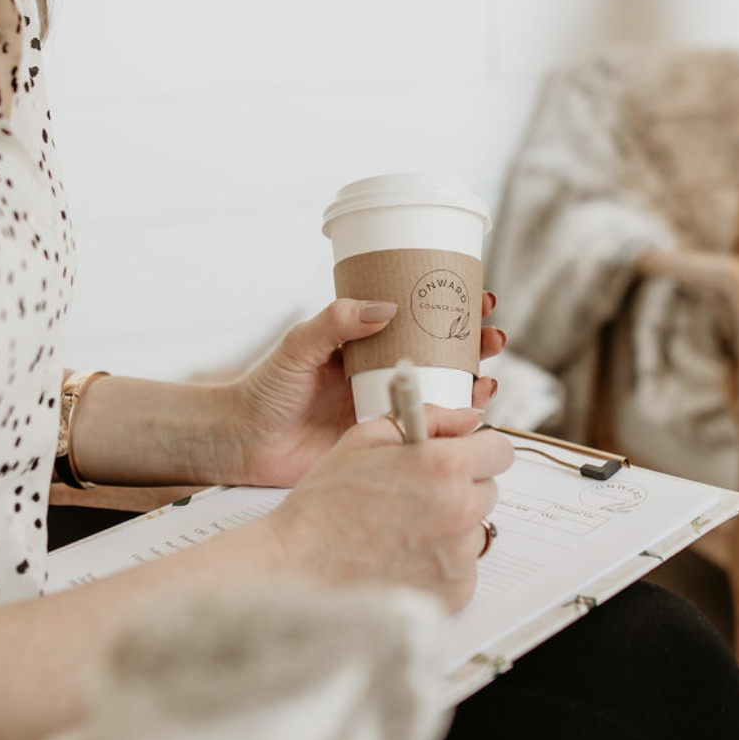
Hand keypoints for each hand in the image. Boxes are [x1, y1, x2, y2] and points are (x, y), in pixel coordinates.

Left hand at [218, 294, 506, 487]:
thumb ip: (336, 322)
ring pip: (444, 391)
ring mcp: (387, 406)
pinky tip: (471, 416)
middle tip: (494, 338)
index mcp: (366, 341)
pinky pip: (429, 431)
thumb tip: (386, 306)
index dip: (453, 305)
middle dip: (475, 343)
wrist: (244, 442)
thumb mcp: (299, 345)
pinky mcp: (386, 442)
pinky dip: (456, 422)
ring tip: (489, 378)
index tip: (482, 296)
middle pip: (443, 352)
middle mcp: (383, 371)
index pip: (419, 316)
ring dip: (474, 382)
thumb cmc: (266, 389)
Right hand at [265, 407, 513, 611]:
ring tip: (403, 531)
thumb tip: (469, 416)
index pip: (500, 450)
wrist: (297, 567)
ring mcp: (460, 556)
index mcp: (444, 466)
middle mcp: (460, 511)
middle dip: (461, 488)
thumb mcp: (365, 438)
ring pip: (476, 531)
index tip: (458, 458)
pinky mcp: (455, 592)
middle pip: (489, 491)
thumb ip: (426, 418)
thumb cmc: (324, 503)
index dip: (477, 451)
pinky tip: (402, 558)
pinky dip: (441, 564)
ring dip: (452, 528)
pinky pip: (463, 569)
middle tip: (418, 495)